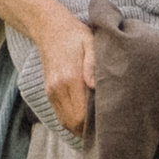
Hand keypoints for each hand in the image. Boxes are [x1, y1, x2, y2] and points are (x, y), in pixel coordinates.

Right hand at [33, 3, 95, 133]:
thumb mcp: (89, 42)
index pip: (81, 115)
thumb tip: (95, 87)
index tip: (109, 125)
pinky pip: (60, 115)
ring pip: (65, 122)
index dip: (94, 125)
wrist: (48, 27)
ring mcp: (51, 91)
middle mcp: (57, 88)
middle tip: (106, 130)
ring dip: (79, 129)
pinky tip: (85, 120)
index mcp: (69, 78)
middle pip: (73, 123)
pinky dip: (71, 122)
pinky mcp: (49, 91)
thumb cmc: (74, 34)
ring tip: (97, 128)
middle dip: (88, 131)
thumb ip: (93, 64)